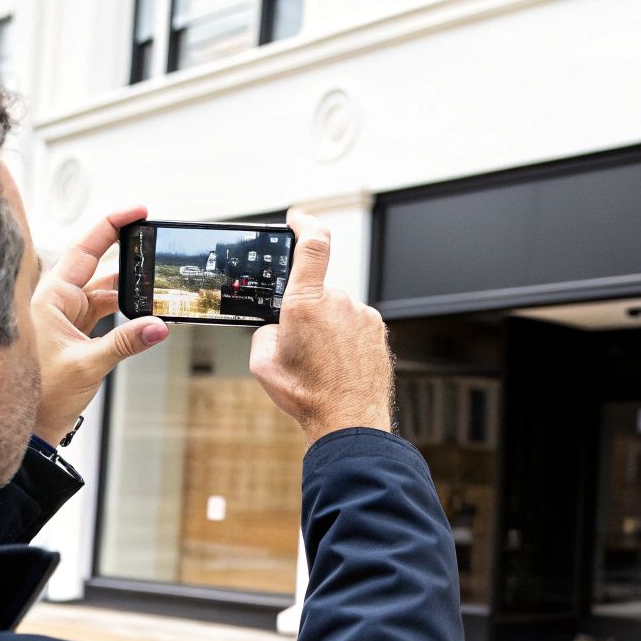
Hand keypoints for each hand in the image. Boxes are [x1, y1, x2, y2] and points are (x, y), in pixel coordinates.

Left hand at [30, 205, 169, 443]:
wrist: (28, 427)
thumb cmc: (38, 394)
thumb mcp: (87, 364)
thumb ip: (125, 342)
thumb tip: (158, 325)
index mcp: (51, 296)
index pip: (86, 249)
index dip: (113, 226)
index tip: (138, 213)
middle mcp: (58, 300)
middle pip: (100, 266)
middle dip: (131, 259)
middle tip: (158, 250)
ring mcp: (68, 316)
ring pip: (107, 291)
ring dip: (132, 291)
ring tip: (159, 289)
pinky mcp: (77, 332)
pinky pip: (107, 312)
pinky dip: (127, 312)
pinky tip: (146, 314)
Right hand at [249, 210, 393, 447]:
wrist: (349, 421)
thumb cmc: (307, 395)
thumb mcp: (263, 361)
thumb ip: (267, 331)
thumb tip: (279, 326)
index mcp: (305, 303)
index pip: (311, 245)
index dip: (304, 223)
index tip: (297, 219)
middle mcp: (338, 302)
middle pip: (316, 291)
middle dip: (305, 312)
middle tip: (300, 346)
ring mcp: (362, 315)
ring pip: (337, 310)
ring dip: (327, 328)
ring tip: (323, 363)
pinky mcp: (377, 330)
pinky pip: (355, 324)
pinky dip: (345, 339)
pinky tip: (340, 364)